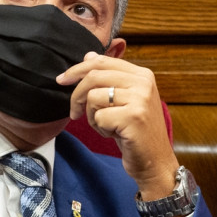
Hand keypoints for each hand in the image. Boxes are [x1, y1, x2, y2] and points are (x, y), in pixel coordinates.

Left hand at [56, 52, 179, 201]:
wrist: (155, 161)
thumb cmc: (135, 131)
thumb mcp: (123, 100)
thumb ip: (108, 77)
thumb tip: (88, 55)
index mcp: (142, 74)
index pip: (102, 61)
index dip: (78, 69)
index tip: (62, 80)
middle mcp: (143, 82)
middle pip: (94, 76)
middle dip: (77, 95)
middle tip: (74, 113)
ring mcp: (140, 99)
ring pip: (94, 98)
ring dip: (92, 117)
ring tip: (107, 126)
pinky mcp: (134, 117)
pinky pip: (99, 117)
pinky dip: (101, 129)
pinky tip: (115, 135)